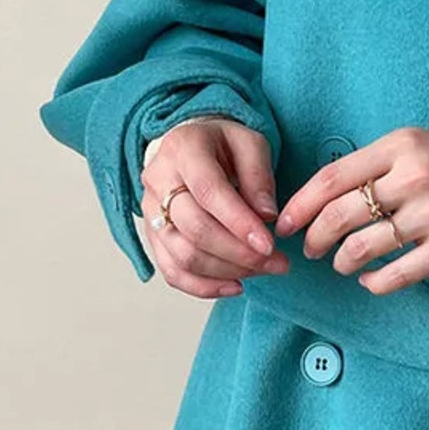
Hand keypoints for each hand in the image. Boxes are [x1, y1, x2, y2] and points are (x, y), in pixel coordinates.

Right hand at [140, 119, 289, 297]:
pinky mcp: (153, 236)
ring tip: (264, 270)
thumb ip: (259, 176)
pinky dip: (204, 286)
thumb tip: (267, 216)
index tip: (269, 245)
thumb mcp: (251, 143)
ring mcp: (150, 211)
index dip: (240, 223)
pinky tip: (236, 286)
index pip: (209, 192)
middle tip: (277, 263)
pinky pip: (172, 271)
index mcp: (183, 149)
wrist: (191, 146)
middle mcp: (158, 180)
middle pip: (195, 229)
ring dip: (228, 271)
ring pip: (183, 255)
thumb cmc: (224, 144)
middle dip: (240, 253)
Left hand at [274, 126, 428, 294]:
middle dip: (314, 238)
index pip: (333, 177)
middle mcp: (417, 177)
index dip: (300, 205)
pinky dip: (373, 282)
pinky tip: (370, 279)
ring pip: (362, 248)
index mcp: (403, 145)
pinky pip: (395, 274)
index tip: (284, 222)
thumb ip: (375, 164)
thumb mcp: (420, 145)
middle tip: (309, 248)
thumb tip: (321, 198)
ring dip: (341, 262)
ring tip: (341, 263)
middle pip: (340, 215)